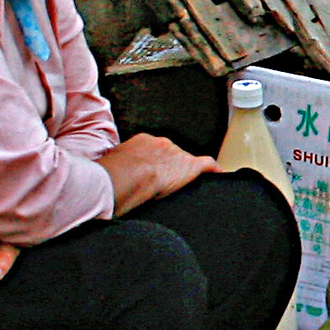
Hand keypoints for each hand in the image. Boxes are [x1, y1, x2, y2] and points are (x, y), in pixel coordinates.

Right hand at [101, 133, 216, 215]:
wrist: (126, 176)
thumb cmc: (113, 174)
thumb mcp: (111, 165)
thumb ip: (119, 166)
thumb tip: (113, 175)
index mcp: (142, 141)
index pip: (152, 151)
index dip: (151, 164)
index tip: (147, 173)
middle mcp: (162, 144)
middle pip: (170, 156)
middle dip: (166, 168)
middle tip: (158, 184)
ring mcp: (178, 154)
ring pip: (184, 163)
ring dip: (180, 174)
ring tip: (171, 188)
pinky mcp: (190, 167)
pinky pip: (207, 166)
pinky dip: (213, 170)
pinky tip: (218, 175)